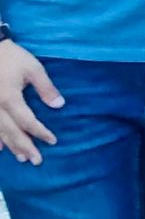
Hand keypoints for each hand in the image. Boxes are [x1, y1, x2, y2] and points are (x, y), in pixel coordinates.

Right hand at [0, 39, 61, 164]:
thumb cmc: (12, 57)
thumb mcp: (33, 68)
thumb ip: (46, 88)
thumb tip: (59, 105)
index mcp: (10, 99)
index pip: (28, 122)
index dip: (40, 133)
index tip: (53, 141)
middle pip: (11, 133)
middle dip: (25, 147)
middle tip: (36, 161)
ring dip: (10, 146)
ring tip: (21, 158)